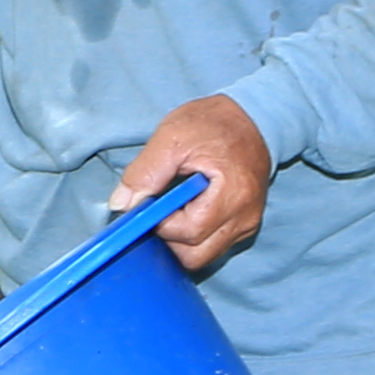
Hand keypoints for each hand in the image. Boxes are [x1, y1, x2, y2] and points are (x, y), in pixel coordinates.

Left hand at [115, 93, 272, 272]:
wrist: (253, 118)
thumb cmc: (214, 123)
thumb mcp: (172, 136)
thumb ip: (145, 172)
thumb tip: (121, 204)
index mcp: (232, 194)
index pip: (187, 232)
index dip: (159, 224)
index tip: (146, 205)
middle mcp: (244, 217)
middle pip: (195, 256)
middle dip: (168, 239)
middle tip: (157, 210)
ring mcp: (246, 225)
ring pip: (203, 256)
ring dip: (179, 240)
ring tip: (172, 209)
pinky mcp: (245, 226)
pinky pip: (213, 246)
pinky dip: (194, 237)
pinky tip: (185, 211)